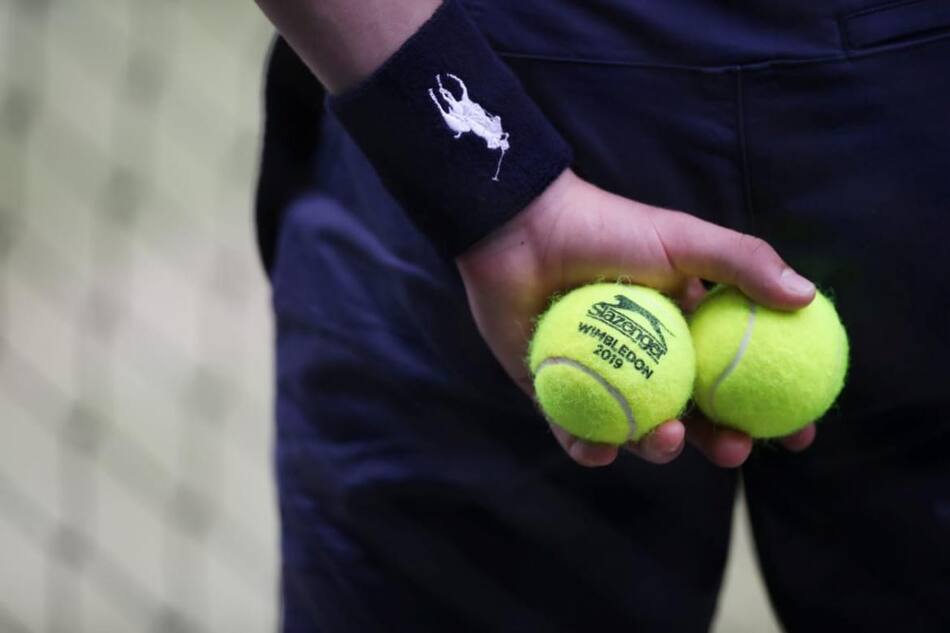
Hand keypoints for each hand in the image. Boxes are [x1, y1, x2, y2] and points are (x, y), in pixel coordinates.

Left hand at [456, 169, 817, 467]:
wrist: (524, 228)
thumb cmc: (606, 227)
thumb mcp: (683, 239)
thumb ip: (743, 264)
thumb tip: (808, 298)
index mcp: (684, 330)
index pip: (738, 376)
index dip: (772, 408)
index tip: (798, 433)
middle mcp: (646, 359)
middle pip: (693, 416)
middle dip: (721, 442)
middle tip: (734, 448)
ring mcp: (602, 378)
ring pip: (638, 431)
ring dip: (659, 449)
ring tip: (667, 436)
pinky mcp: (554, 393)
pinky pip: (577, 432)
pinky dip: (591, 447)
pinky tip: (603, 448)